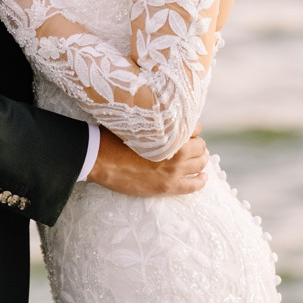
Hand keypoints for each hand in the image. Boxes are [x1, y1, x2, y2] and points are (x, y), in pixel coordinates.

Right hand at [87, 125, 207, 196]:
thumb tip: (163, 116)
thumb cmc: (115, 136)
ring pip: (200, 164)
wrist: (100, 159)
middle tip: (191, 145)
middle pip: (200, 146)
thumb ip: (155, 121)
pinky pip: (194, 186)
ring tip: (197, 159)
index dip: (192, 130)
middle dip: (197, 145)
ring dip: (200, 160)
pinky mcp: (167, 187)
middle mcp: (175, 151)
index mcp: (169, 132)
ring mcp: (172, 171)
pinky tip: (202, 177)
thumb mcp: (137, 122)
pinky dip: (201, 180)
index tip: (187, 131)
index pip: (195, 129)